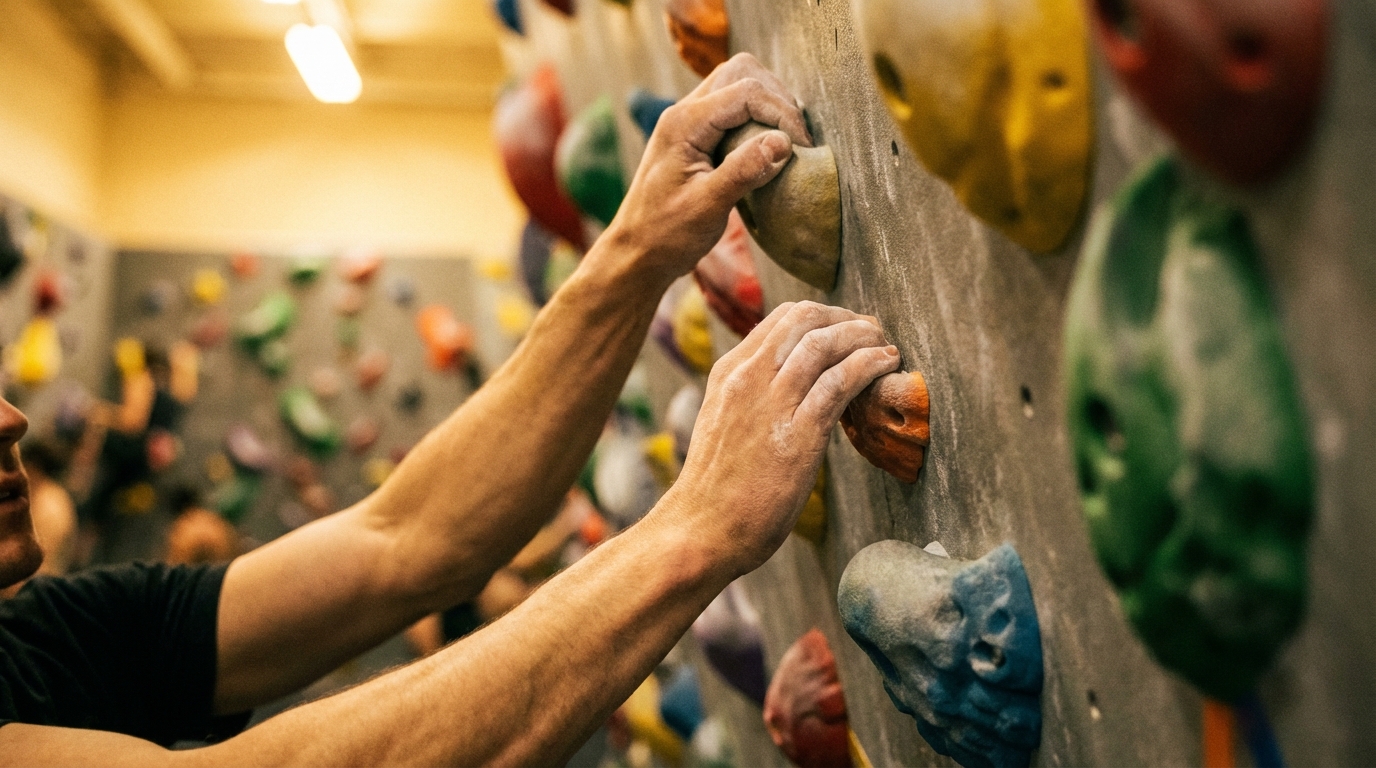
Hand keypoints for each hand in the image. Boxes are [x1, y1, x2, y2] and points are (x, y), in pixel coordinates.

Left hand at [606, 53, 812, 279]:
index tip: (802, 148)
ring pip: (737, 85)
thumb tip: (783, 143)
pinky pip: (732, 109)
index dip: (781, 113)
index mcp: (684, 124)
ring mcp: (690, 122)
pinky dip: (757, 119)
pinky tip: (768, 147)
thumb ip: (742, 172)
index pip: (745, 93)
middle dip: (775, 98)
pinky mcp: (698, 137)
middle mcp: (684, 113)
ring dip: (767, 105)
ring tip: (786, 140)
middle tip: (795, 137)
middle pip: (740, 73)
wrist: (638, 253)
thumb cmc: (666, 235)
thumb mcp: (706, 207)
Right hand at [654, 302, 899, 574]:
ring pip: (824, 343)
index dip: (823, 316)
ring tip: (886, 347)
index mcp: (728, 373)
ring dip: (864, 337)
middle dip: (846, 319)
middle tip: (873, 333)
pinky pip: (839, 382)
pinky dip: (869, 366)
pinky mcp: (797, 434)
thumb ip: (751, 400)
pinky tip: (886, 366)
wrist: (700, 530)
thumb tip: (788, 392)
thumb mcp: (724, 425)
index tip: (847, 328)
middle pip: (804, 319)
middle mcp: (747, 377)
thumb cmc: (715, 490)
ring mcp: (771, 403)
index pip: (780, 319)